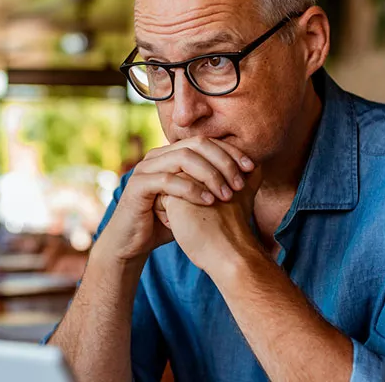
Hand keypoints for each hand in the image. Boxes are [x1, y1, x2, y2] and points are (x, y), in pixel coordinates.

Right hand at [94, 137, 255, 263]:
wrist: (133, 242)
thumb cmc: (166, 222)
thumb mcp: (195, 201)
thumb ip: (215, 186)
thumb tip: (251, 176)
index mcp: (171, 154)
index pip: (206, 142)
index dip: (230, 151)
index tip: (251, 167)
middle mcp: (158, 155)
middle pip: (197, 144)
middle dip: (223, 161)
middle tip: (240, 182)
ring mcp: (146, 168)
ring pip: (184, 158)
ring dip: (210, 174)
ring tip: (227, 194)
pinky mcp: (138, 185)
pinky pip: (168, 180)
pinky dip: (191, 189)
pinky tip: (208, 202)